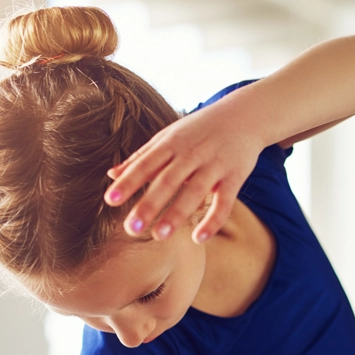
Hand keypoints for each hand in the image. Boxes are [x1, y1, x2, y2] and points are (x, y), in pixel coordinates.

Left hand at [104, 95, 264, 242]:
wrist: (244, 115)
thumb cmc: (200, 130)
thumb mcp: (169, 137)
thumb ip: (142, 156)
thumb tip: (111, 174)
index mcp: (171, 143)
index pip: (146, 164)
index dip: (129, 182)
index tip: (110, 200)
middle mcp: (191, 154)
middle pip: (167, 181)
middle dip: (148, 204)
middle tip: (131, 229)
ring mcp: (215, 165)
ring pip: (194, 192)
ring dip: (177, 215)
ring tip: (160, 236)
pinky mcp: (235, 177)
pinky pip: (224, 202)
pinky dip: (213, 221)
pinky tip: (199, 238)